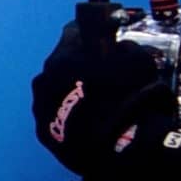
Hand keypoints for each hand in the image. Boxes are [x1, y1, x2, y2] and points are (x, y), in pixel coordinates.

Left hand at [31, 22, 175, 178]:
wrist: (122, 147)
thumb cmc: (132, 98)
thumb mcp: (140, 61)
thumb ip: (125, 48)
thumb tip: (119, 48)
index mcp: (64, 54)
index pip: (73, 32)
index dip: (89, 37)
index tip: (100, 45)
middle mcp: (45, 77)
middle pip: (61, 64)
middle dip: (78, 69)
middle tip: (101, 81)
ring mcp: (40, 106)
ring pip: (54, 92)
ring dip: (70, 95)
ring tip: (94, 108)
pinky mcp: (42, 131)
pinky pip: (54, 117)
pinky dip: (67, 119)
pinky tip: (86, 126)